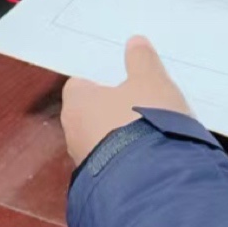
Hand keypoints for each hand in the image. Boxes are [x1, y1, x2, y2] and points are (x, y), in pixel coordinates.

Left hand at [61, 37, 190, 173]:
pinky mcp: (103, 183)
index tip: (123, 85)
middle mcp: (74, 131)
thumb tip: (135, 43)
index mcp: (78, 101)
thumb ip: (142, 61)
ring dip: (121, 139)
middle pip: (90, 115)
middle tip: (141, 109)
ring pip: (102, 142)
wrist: (153, 176)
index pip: (81, 85)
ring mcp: (86, 161)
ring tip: (152, 138)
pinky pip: (114, 165)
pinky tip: (152, 159)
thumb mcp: (152, 83)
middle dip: (112, 112)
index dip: (102, 84)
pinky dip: (128, 161)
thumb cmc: (145, 120)